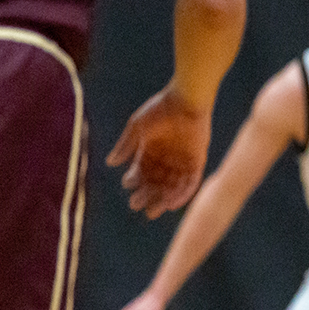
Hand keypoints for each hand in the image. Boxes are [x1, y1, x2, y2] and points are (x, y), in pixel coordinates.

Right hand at [107, 83, 212, 217]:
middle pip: (155, 183)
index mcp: (149, 150)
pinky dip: (182, 194)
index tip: (128, 184)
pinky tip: (172, 204)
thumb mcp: (138, 127)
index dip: (133, 180)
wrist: (186, 99)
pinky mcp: (198, 160)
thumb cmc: (159, 109)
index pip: (140, 171)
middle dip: (145, 195)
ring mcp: (182, 160)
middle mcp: (166, 158)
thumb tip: (110, 163)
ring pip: (172, 186)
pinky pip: (190, 182)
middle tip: (137, 205)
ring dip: (163, 199)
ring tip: (154, 210)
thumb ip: (126, 145)